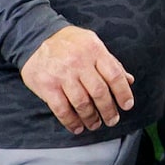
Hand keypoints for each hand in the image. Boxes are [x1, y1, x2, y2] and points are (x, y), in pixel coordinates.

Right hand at [21, 24, 135, 133]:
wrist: (36, 37)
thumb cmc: (69, 42)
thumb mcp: (93, 44)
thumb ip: (111, 62)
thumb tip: (129, 80)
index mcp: (94, 51)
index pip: (114, 75)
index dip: (123, 93)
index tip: (127, 105)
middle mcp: (79, 63)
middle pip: (99, 92)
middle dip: (108, 110)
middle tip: (112, 120)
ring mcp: (62, 75)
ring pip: (82, 103)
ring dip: (91, 118)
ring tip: (95, 124)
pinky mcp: (47, 86)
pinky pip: (61, 109)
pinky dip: (71, 121)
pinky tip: (77, 127)